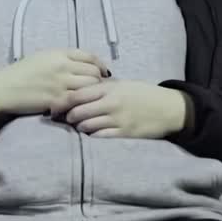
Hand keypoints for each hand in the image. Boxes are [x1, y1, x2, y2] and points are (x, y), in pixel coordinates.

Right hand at [0, 49, 109, 115]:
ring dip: (92, 94)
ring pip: (89, 87)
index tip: (104, 73)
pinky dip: (82, 104)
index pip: (90, 57)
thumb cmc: (23, 72)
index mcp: (59, 53)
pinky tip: (80, 107)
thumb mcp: (43, 57)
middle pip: (93, 72)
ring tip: (90, 99)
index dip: (101, 65)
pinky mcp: (56, 99)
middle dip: (99, 81)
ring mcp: (60, 83)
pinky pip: (78, 101)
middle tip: (98, 90)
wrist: (4, 88)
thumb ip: (63, 58)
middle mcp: (62, 66)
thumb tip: (85, 64)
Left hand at [62, 80, 189, 138]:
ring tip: (77, 126)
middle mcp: (111, 104)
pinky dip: (92, 135)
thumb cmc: (143, 93)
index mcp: (109, 89)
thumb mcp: (122, 84)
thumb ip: (101, 87)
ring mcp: (117, 120)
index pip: (77, 95)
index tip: (53, 107)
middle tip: (63, 119)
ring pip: (87, 126)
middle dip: (68, 117)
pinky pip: (101, 136)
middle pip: (78, 112)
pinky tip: (90, 133)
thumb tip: (79, 89)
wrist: (168, 108)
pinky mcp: (124, 133)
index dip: (62, 102)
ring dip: (79, 127)